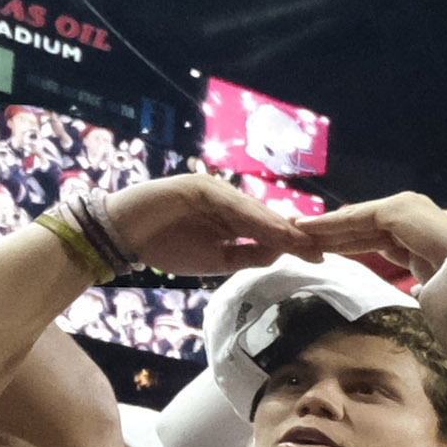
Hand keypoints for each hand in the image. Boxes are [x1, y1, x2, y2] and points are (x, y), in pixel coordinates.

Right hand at [90, 172, 312, 279]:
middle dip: (294, 233)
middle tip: (322, 248)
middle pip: (267, 217)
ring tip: (302, 240)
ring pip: (253, 210)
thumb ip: (246, 255)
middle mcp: (227, 202)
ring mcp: (214, 191)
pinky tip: (269, 227)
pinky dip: (251, 216)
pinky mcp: (198, 186)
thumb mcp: (215, 260)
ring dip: (278, 226)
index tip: (319, 257)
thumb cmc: (166, 246)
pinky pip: (230, 203)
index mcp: (232, 219)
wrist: (123, 233)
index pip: (268, 231)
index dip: (293, 243)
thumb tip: (280, 254)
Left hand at [291, 192, 446, 283]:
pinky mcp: (406, 211)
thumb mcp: (442, 294)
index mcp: (432, 238)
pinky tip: (312, 229)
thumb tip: (417, 292)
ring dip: (329, 227)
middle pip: (370, 227)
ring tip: (298, 232)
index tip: (324, 252)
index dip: (352, 244)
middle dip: (335, 234)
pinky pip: (364, 217)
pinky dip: (336, 222)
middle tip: (301, 239)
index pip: (383, 238)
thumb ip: (426, 286)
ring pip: (364, 219)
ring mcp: (416, 211)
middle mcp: (424, 218)